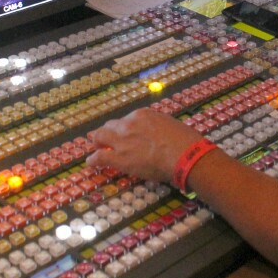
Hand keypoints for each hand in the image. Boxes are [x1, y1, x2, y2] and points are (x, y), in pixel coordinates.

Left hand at [86, 108, 202, 182]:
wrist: (185, 155)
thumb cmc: (185, 141)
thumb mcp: (171, 125)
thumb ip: (159, 127)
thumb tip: (159, 135)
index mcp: (143, 115)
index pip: (127, 120)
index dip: (124, 128)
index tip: (125, 133)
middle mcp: (129, 124)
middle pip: (111, 126)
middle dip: (107, 132)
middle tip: (104, 138)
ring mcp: (122, 140)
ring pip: (100, 137)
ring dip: (97, 142)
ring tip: (95, 146)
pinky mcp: (119, 158)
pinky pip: (99, 156)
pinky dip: (93, 159)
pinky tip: (91, 162)